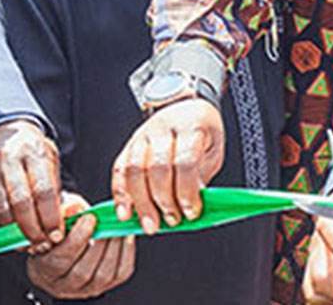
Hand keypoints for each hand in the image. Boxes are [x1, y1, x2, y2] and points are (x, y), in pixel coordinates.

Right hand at [0, 119, 65, 251]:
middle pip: (20, 203)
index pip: (43, 190)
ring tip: (29, 243)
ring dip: (16, 234)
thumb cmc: (33, 155)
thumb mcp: (51, 163)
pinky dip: (2, 229)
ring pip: (2, 212)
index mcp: (33, 152)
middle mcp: (7, 159)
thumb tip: (64, 222)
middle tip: (42, 244)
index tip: (56, 235)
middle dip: (33, 229)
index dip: (50, 217)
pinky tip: (13, 234)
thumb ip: (57, 191)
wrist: (6, 137)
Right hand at [26, 192, 136, 298]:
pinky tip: (126, 236)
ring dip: (114, 249)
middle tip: (108, 223)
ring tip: (118, 228)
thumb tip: (76, 208)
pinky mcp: (105, 286)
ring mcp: (85, 289)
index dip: (77, 238)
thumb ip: (63, 213)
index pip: (61, 258)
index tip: (89, 218)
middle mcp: (64, 284)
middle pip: (83, 271)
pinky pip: (120, 274)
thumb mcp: (56, 219)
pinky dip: (126, 253)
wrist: (64, 249)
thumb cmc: (59, 233)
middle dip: (99, 244)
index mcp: (45, 268)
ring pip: (102, 275)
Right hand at [110, 97, 223, 233]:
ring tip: (150, 223)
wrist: (185, 108)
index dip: (187, 191)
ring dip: (141, 202)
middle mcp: (163, 128)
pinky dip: (121, 194)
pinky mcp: (129, 144)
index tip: (191, 212)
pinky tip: (125, 212)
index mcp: (191, 127)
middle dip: (163, 200)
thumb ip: (202, 177)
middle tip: (171, 220)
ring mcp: (143, 135)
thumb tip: (191, 206)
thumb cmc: (201, 134)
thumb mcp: (212, 152)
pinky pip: (120, 169)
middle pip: (157, 168)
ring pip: (135, 170)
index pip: (185, 162)